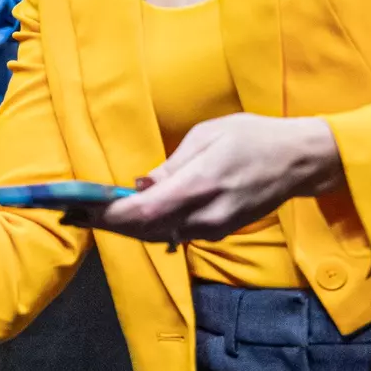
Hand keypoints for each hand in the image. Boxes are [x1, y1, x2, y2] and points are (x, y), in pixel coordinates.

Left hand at [64, 113, 343, 243]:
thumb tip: (140, 185)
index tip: (78, 210)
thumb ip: (172, 166)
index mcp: (200, 186)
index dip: (108, 216)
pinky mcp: (220, 231)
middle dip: (107, 224)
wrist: (299, 161)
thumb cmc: (253, 137)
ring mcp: (215, 228)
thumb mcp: (207, 136)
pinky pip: (176, 233)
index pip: (144, 212)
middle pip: (145, 230)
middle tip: (71, 213)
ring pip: (159, 234)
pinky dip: (149, 226)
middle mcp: (205, 215)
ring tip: (90, 214)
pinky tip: (129, 216)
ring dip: (125, 227)